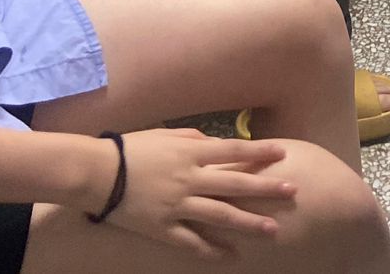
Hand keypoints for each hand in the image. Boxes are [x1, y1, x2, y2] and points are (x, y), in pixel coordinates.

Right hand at [105, 128, 292, 256]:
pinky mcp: (164, 228)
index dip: (260, 152)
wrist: (97, 172)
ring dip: (249, 223)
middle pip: (236, 183)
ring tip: (273, 230)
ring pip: (221, 215)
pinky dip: (212, 250)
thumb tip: (213, 142)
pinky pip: (192, 241)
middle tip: (292, 192)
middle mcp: (190, 178)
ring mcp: (178, 205)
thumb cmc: (130, 147)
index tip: (283, 153)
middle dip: (266, 188)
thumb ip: (192, 137)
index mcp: (191, 151)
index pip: (234, 150)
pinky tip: (232, 256)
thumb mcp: (165, 134)